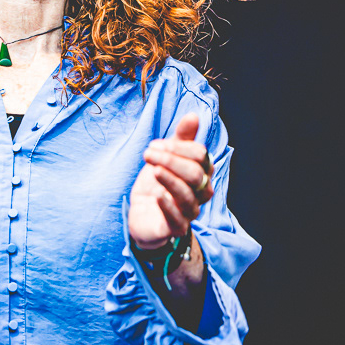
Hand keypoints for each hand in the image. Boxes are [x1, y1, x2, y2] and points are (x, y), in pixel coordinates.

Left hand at [128, 113, 213, 250]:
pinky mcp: (175, 228)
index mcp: (200, 173)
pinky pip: (177, 220)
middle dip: (171, 160)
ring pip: (188, 196)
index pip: (200, 156)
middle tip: (148, 153)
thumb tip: (193, 115)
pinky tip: (156, 194)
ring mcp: (189, 212)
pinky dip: (168, 206)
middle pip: (195, 174)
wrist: (144, 216)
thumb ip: (180, 139)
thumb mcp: (166, 157)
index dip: (179, 147)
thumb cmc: (158, 183)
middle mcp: (200, 193)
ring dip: (171, 180)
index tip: (155, 144)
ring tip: (154, 169)